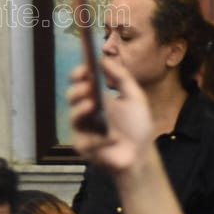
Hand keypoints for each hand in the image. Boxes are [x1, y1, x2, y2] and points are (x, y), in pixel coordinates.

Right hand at [69, 56, 154, 175]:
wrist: (141, 154)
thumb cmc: (137, 126)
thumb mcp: (134, 97)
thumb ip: (122, 77)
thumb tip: (103, 59)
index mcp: (96, 97)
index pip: (79, 81)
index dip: (78, 74)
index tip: (85, 68)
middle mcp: (86, 111)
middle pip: (71, 95)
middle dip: (78, 89)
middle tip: (88, 86)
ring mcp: (83, 129)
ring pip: (72, 116)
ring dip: (81, 109)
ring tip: (92, 105)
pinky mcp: (84, 147)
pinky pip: (85, 140)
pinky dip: (99, 139)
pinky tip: (112, 138)